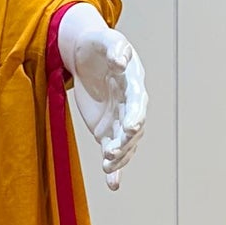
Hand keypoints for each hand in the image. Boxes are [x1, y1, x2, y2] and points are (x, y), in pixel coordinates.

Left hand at [57, 3, 146, 189]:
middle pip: (134, 127)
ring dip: (119, 156)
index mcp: (134, 84)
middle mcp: (131, 104)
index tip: (131, 126)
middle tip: (112, 151)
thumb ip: (115, 48)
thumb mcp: (106, 40)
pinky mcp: (107, 130)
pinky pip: (112, 151)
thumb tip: (122, 61)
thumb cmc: (99, 44)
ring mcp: (120, 119)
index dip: (136, 114)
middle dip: (126, 141)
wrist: (87, 55)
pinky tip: (113, 185)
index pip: (138, 102)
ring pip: (125, 143)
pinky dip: (114, 169)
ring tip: (107, 165)